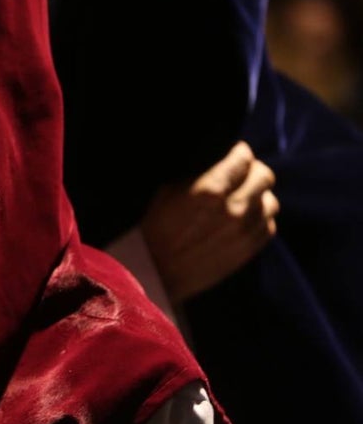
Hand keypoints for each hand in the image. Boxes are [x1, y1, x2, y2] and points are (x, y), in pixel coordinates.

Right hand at [140, 142, 280, 304]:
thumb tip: (217, 157)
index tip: (234, 153)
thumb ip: (197, 172)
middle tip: (242, 172)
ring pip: (271, 202)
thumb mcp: (166, 189)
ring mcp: (244, 232)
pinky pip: (269, 227)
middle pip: (265, 177)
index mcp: (210, 189)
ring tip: (245, 197)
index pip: (244, 158)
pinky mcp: (248, 251)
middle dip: (254, 170)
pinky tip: (245, 218)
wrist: (153, 270)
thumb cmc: (152, 226)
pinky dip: (260, 219)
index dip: (239, 152)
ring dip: (259, 196)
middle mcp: (234, 208)